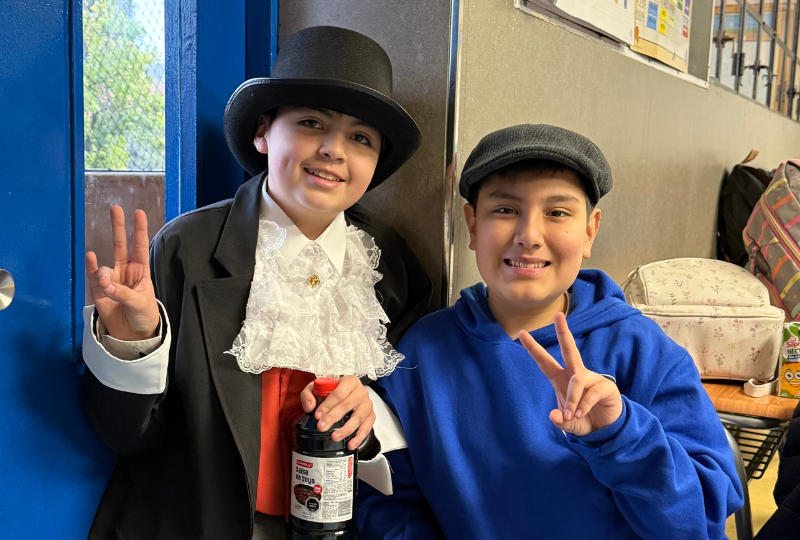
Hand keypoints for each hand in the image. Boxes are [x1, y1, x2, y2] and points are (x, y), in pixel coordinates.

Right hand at [85, 206, 159, 340]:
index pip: (140, 246)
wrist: (133, 334)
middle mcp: (125, 271)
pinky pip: (93, 276)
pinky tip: (91, 258)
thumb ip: (123, 293)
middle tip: (115, 209)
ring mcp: (111, 279)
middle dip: (118, 227)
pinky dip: (91, 268)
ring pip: (104, 267)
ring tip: (107, 287)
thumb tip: (105, 285)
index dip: (139, 230)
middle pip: (120, 244)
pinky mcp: (99, 291)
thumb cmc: (143, 315)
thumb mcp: (140, 303)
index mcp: (140, 271)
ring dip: (104, 275)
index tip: (138, 213)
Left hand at [300, 376, 375, 449]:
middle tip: (321, 427)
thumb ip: (308, 394)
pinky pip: (367, 427)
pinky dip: (359, 437)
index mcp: (349, 381)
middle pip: (347, 405)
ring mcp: (367, 404)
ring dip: (346, 429)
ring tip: (335, 437)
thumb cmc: (331, 391)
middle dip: (333, 417)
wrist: (344, 395)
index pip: (339, 393)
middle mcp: (361, 391)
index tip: (317, 415)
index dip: (328, 405)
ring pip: (358, 417)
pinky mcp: (371, 416)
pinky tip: (351, 444)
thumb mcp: (316, 388)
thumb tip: (309, 407)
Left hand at [519, 313, 621, 436]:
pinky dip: (583, 405)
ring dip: (571, 399)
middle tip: (558, 315)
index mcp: (561, 380)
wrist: (606, 429)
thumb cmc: (583, 419)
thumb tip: (555, 416)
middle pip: (569, 350)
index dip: (533, 348)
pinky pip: (590, 392)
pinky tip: (581, 413)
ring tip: (572, 415)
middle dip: (563, 332)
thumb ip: (560, 422)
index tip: (521, 333)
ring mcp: (591, 378)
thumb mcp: (568, 425)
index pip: (544, 362)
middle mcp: (575, 375)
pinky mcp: (605, 386)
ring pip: (576, 381)